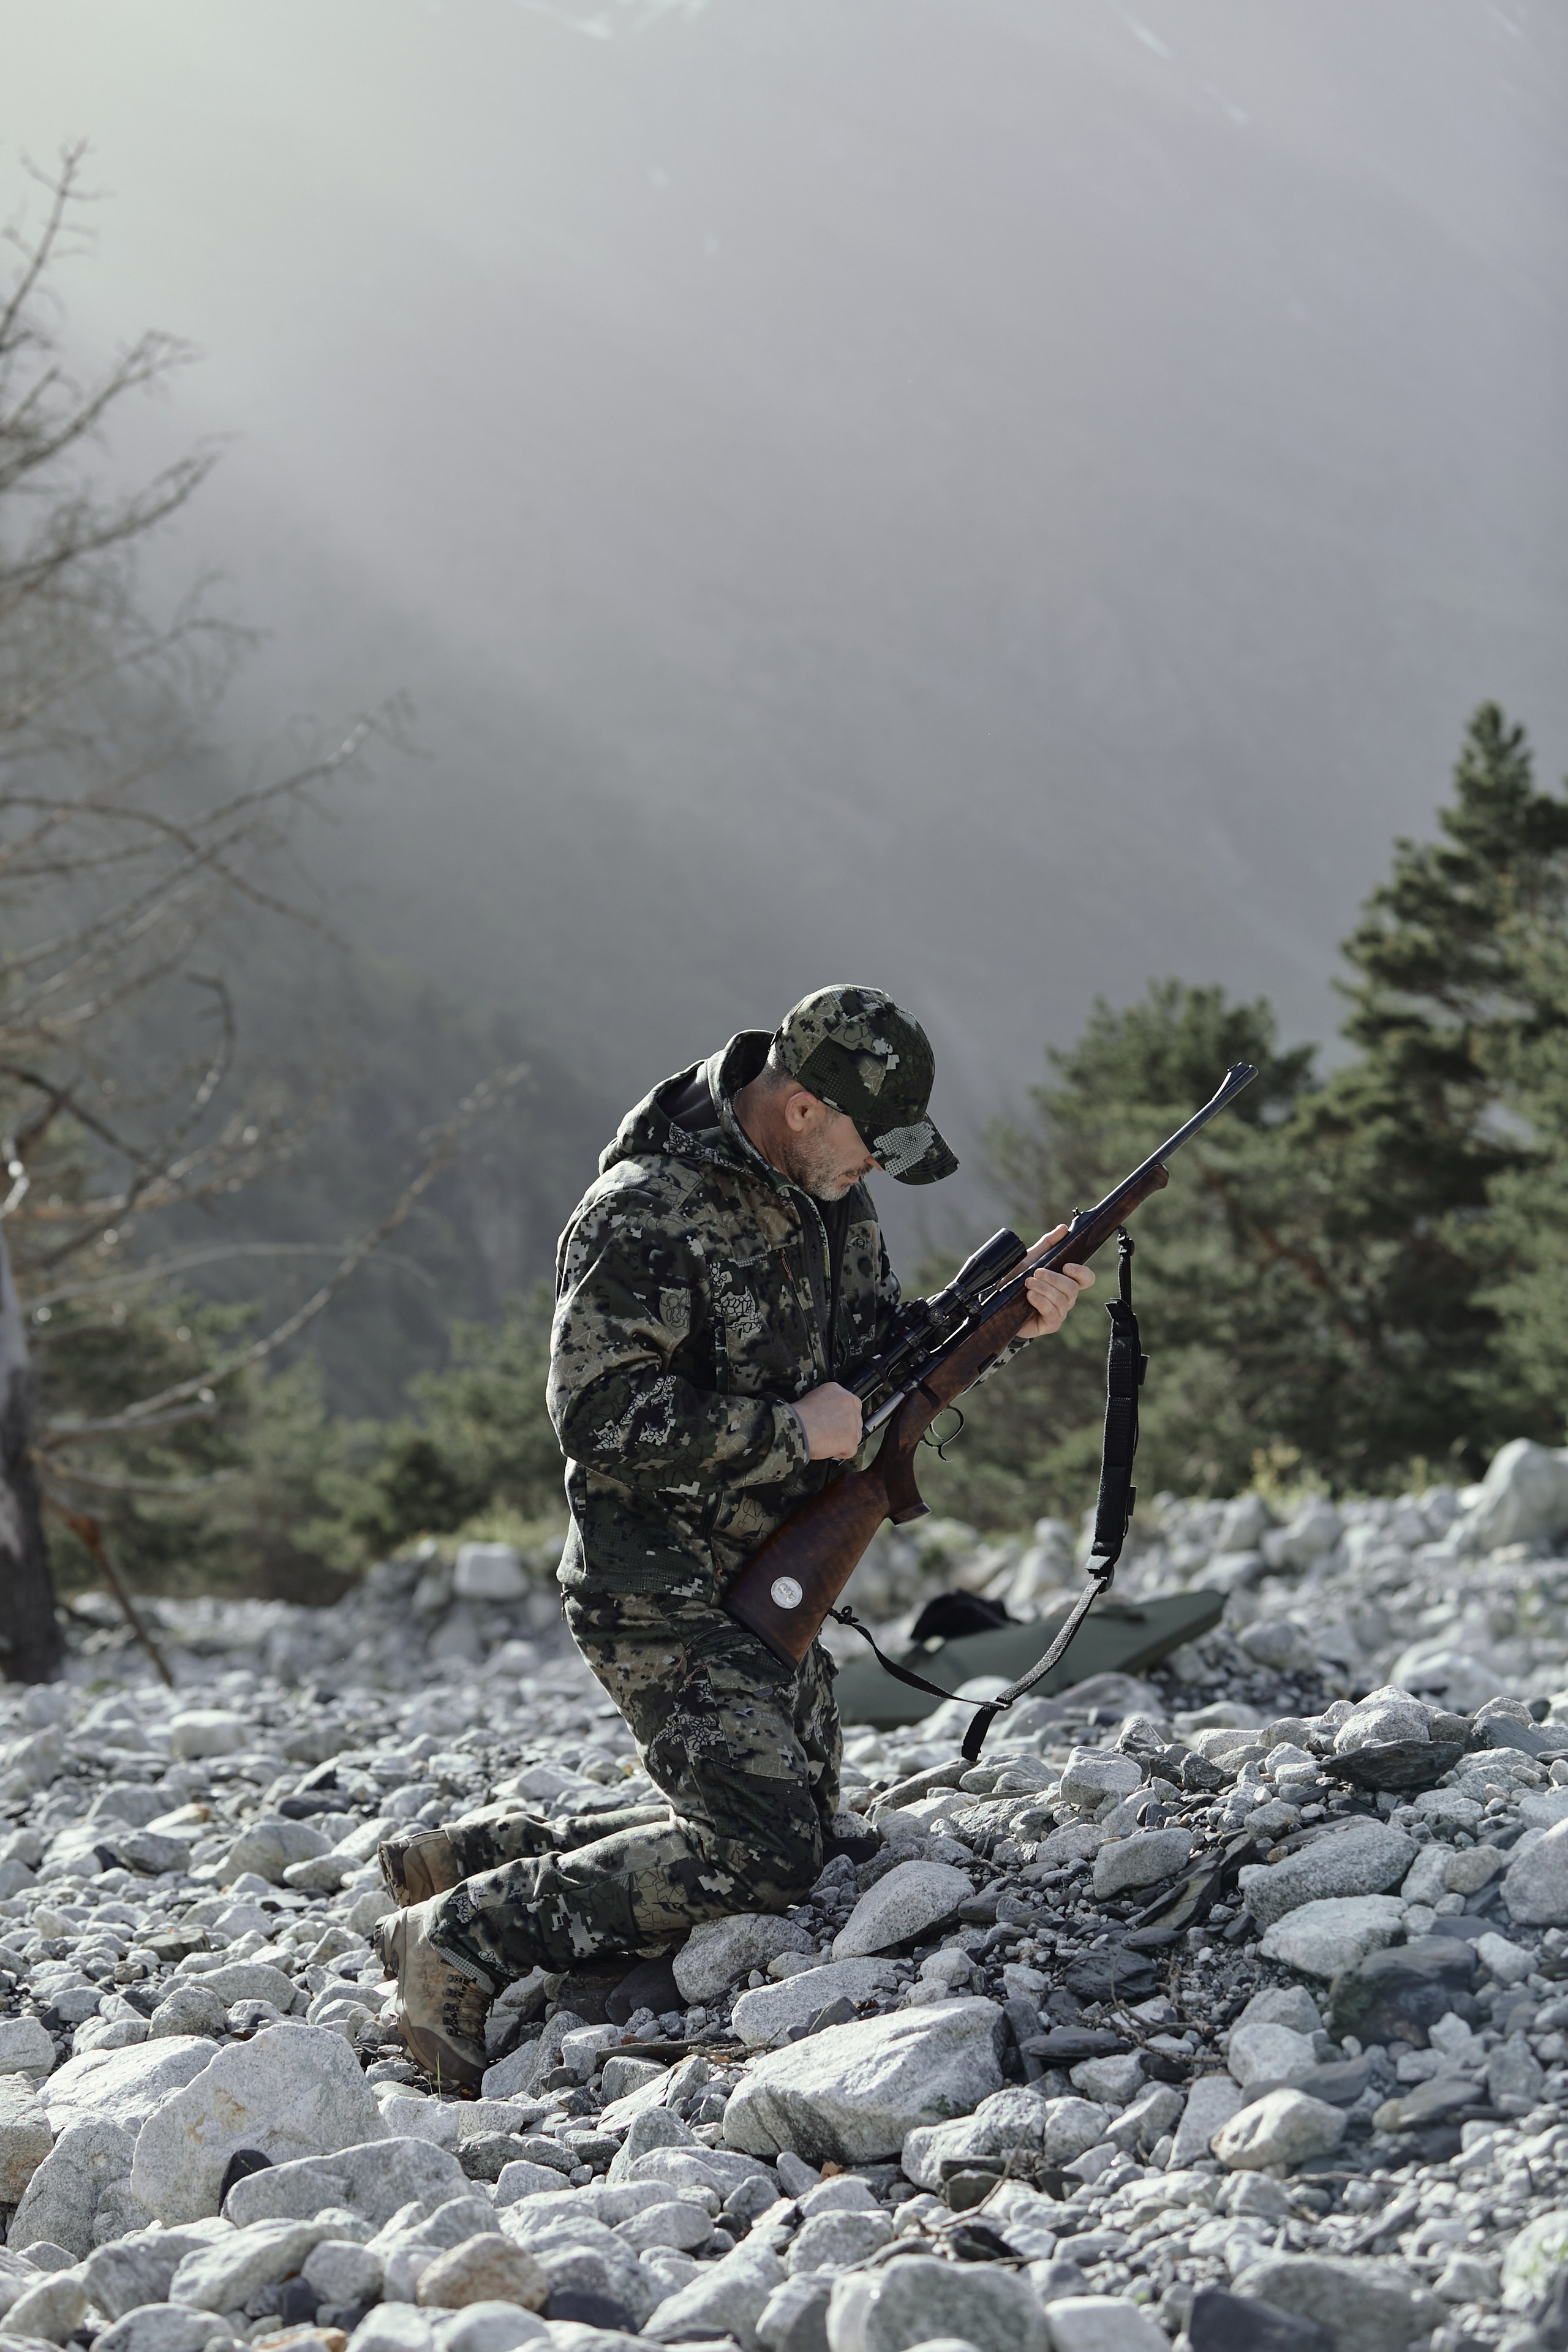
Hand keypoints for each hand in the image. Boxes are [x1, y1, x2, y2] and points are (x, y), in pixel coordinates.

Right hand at [793, 1380, 863, 1460]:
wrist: (798, 1428)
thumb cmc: (799, 1416)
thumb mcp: (813, 1397)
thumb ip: (826, 1402)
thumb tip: (828, 1411)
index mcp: (839, 1392)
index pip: (851, 1403)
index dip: (843, 1415)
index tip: (836, 1421)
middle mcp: (849, 1404)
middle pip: (855, 1420)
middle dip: (845, 1429)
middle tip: (830, 1432)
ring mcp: (853, 1423)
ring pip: (854, 1435)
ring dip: (843, 1441)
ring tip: (826, 1440)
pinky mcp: (851, 1440)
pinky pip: (850, 1450)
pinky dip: (840, 1453)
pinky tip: (827, 1447)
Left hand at [1017, 1224, 1093, 1338]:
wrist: (999, 1303)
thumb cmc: (1018, 1280)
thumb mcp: (1030, 1259)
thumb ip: (1047, 1244)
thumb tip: (1063, 1229)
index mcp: (1066, 1281)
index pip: (1086, 1278)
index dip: (1081, 1272)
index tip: (1067, 1266)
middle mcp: (1066, 1297)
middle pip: (1073, 1288)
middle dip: (1054, 1278)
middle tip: (1036, 1272)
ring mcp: (1060, 1311)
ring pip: (1063, 1300)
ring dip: (1044, 1289)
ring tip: (1028, 1283)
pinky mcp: (1050, 1324)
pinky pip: (1053, 1314)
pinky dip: (1041, 1302)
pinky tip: (1030, 1296)